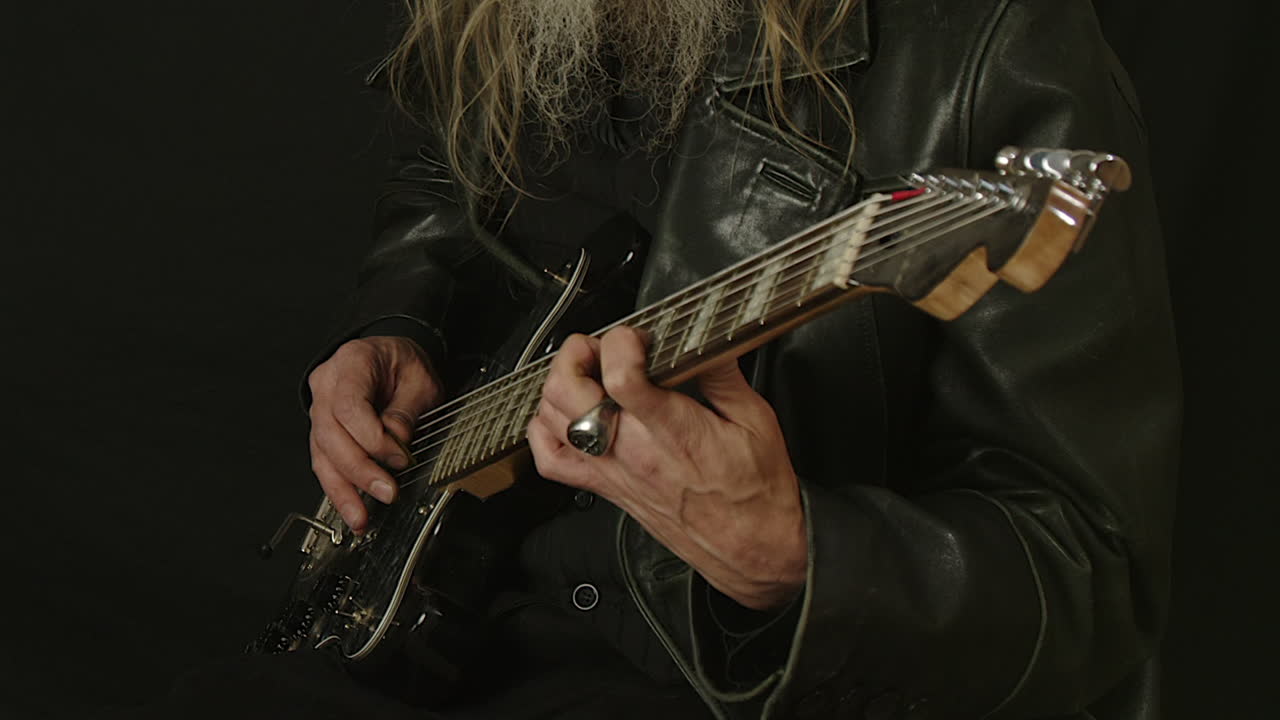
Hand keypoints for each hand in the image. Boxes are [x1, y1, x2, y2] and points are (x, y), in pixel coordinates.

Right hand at [307, 336, 441, 531]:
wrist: (392, 359)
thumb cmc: (403, 364)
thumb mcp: (420, 379)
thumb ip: (407, 410)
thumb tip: (397, 442)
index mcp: (351, 362)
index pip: (349, 407)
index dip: (372, 438)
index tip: (400, 457)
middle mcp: (328, 385)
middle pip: (331, 434)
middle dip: (359, 470)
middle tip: (387, 492)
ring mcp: (320, 409)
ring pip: (322, 454)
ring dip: (342, 490)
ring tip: (360, 518)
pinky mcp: (323, 431)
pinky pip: (325, 462)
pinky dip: (339, 489)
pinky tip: (351, 510)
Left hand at [527, 327, 807, 609]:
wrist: (753, 547)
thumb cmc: (756, 492)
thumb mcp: (755, 419)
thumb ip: (722, 372)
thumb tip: (701, 336)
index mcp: (672, 430)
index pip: (621, 377)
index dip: (621, 342)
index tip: (637, 337)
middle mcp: (633, 451)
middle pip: (568, 392)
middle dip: (577, 354)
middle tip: (602, 347)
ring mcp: (613, 471)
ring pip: (552, 418)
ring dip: (560, 385)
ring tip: (587, 373)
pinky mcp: (606, 489)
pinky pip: (550, 460)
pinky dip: (544, 428)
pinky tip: (564, 413)